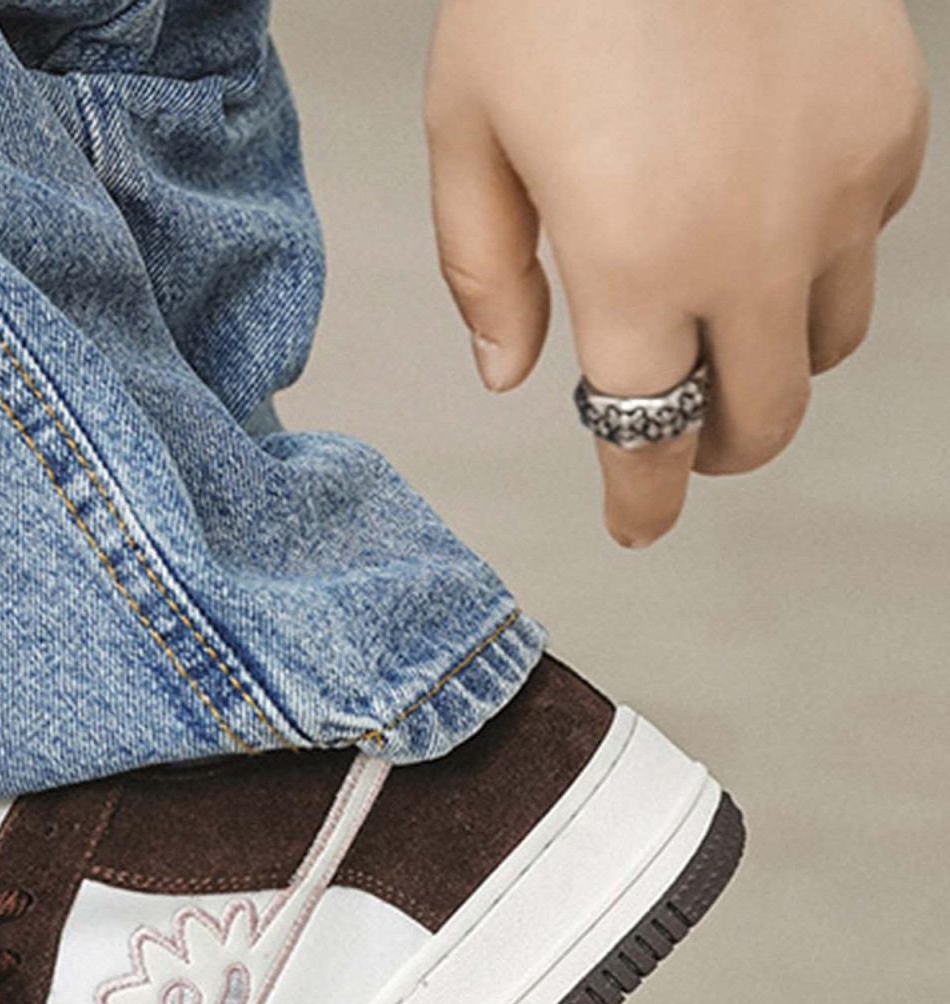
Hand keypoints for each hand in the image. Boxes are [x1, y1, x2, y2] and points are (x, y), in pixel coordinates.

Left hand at [425, 0, 928, 544]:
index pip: (648, 442)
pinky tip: (766, 199)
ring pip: (830, 338)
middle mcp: (753, 250)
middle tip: (678, 432)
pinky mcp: (892, 122)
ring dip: (775, 354)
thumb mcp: (467, 126)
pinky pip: (872, 232)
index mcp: (635, 269)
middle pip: (764, 420)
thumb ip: (485, 270)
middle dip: (716, 447)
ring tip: (721, 316)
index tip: (637, 525)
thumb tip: (515, 374)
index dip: (641, 502)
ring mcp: (839, 188)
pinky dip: (823, 247)